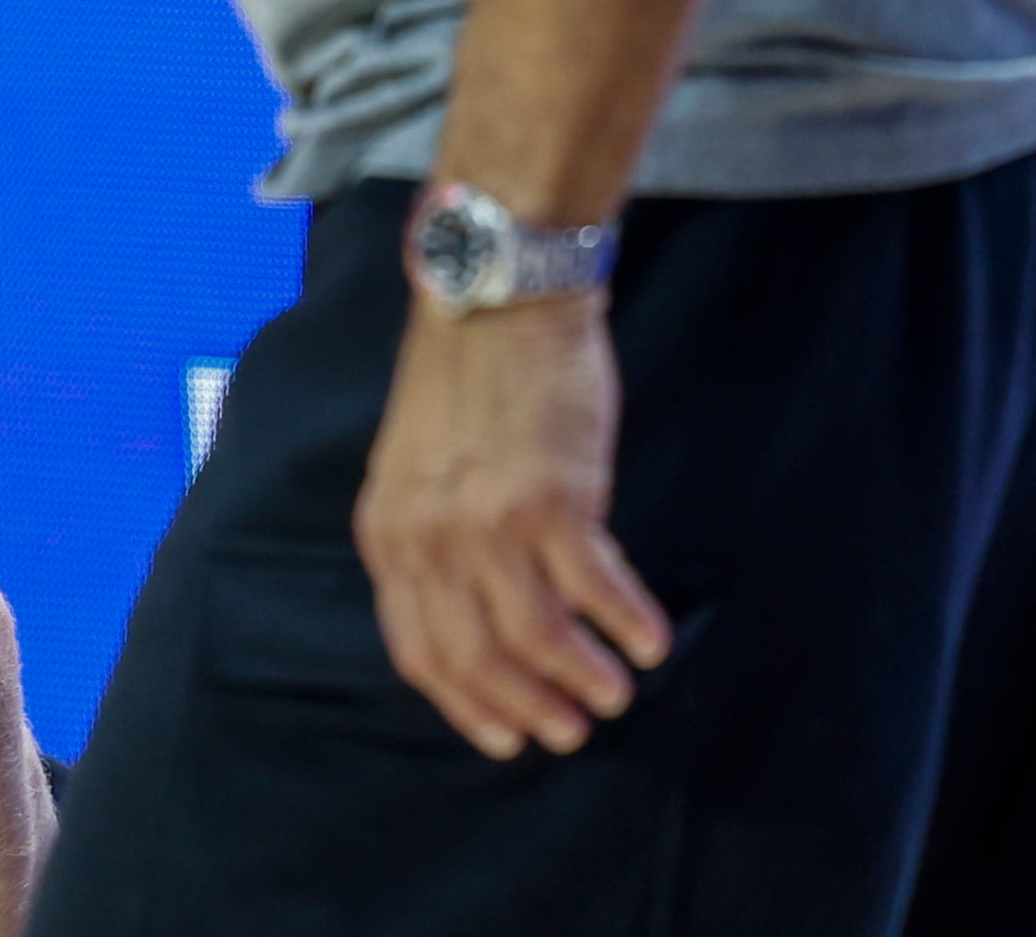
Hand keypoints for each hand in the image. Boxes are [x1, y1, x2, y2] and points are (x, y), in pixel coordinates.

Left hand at [353, 294, 675, 761]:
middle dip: (527, 708)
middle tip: (569, 732)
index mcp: (387, 533)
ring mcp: (490, 523)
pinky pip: (596, 591)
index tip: (504, 737)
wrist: (501, 299)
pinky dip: (627, 625)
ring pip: (538, 638)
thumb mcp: (415, 469)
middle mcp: (429, 539)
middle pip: (476, 658)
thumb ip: (431, 541)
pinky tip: (648, 640)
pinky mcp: (554, 501)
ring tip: (614, 693)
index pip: (419, 649)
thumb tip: (476, 620)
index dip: (466, 703)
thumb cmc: (465, 380)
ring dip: (582, 678)